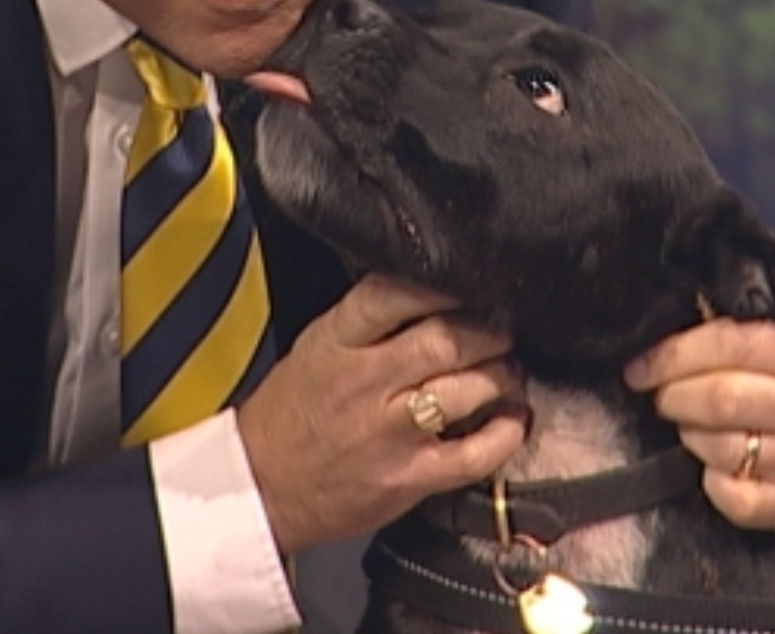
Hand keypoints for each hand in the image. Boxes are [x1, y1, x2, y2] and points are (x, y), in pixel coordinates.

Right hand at [235, 274, 525, 554]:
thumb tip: (436, 293)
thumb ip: (370, 322)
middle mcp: (364, 383)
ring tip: (508, 372)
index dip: (440, 285)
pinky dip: (507, 433)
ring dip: (503, 375)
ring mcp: (388, 434)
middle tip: (501, 332)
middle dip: (488, 331)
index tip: (468, 285)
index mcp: (336, 342)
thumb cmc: (292, 414)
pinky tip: (514, 419)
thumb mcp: (317, 348)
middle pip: (445, 340)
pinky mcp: (409, 479)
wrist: (261, 488)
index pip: (393, 294)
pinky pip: (476, 454)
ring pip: (467, 389)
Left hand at [624, 318, 774, 531]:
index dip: (673, 355)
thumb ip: (733, 332)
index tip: (640, 367)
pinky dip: (711, 481)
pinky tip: (716, 466)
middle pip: (721, 398)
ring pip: (721, 448)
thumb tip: (664, 328)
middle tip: (660, 396)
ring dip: (690, 435)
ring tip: (691, 426)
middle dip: (674, 396)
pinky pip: (730, 496)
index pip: (730, 343)